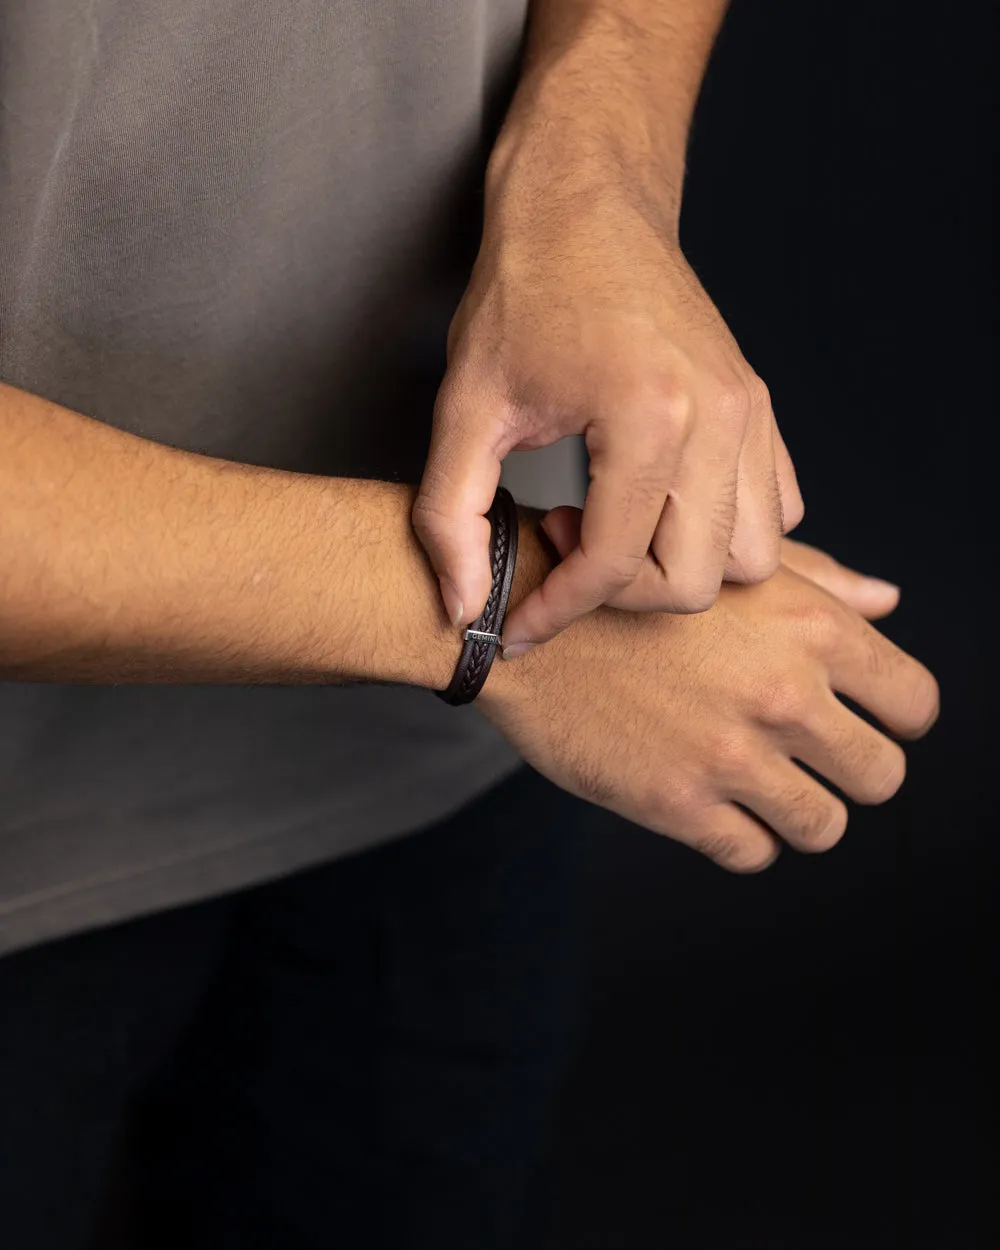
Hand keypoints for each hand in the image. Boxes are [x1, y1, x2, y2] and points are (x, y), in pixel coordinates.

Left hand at [414, 98, 802, 644]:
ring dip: (678, 568)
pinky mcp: (759, 408)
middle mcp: (718, 419)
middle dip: (621, 593)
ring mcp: (750, 414)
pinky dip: (722, 533)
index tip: (519, 625)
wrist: (586, 202)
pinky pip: (775, 512)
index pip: (615, 565)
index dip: (557, 613)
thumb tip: (464, 608)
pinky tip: (654, 503)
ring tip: (608, 520)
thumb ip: (450, 519)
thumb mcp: (465, 407)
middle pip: (697, 581)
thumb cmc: (525, 289)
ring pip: (751, 560)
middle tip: (563, 537)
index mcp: (647, 416)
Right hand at [480, 517, 936, 871]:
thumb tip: (890, 601)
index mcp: (810, 626)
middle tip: (810, 759)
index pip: (915, 703)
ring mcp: (730, 755)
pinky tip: (710, 800)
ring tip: (759, 784)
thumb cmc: (628, 584)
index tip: (865, 721)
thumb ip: (820, 583)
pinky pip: (752, 853)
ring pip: (823, 827)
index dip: (897, 718)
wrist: (522, 618)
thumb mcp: (729, 564)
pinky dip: (741, 835)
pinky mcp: (676, 804)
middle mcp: (783, 693)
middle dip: (852, 772)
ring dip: (799, 811)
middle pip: (882, 776)